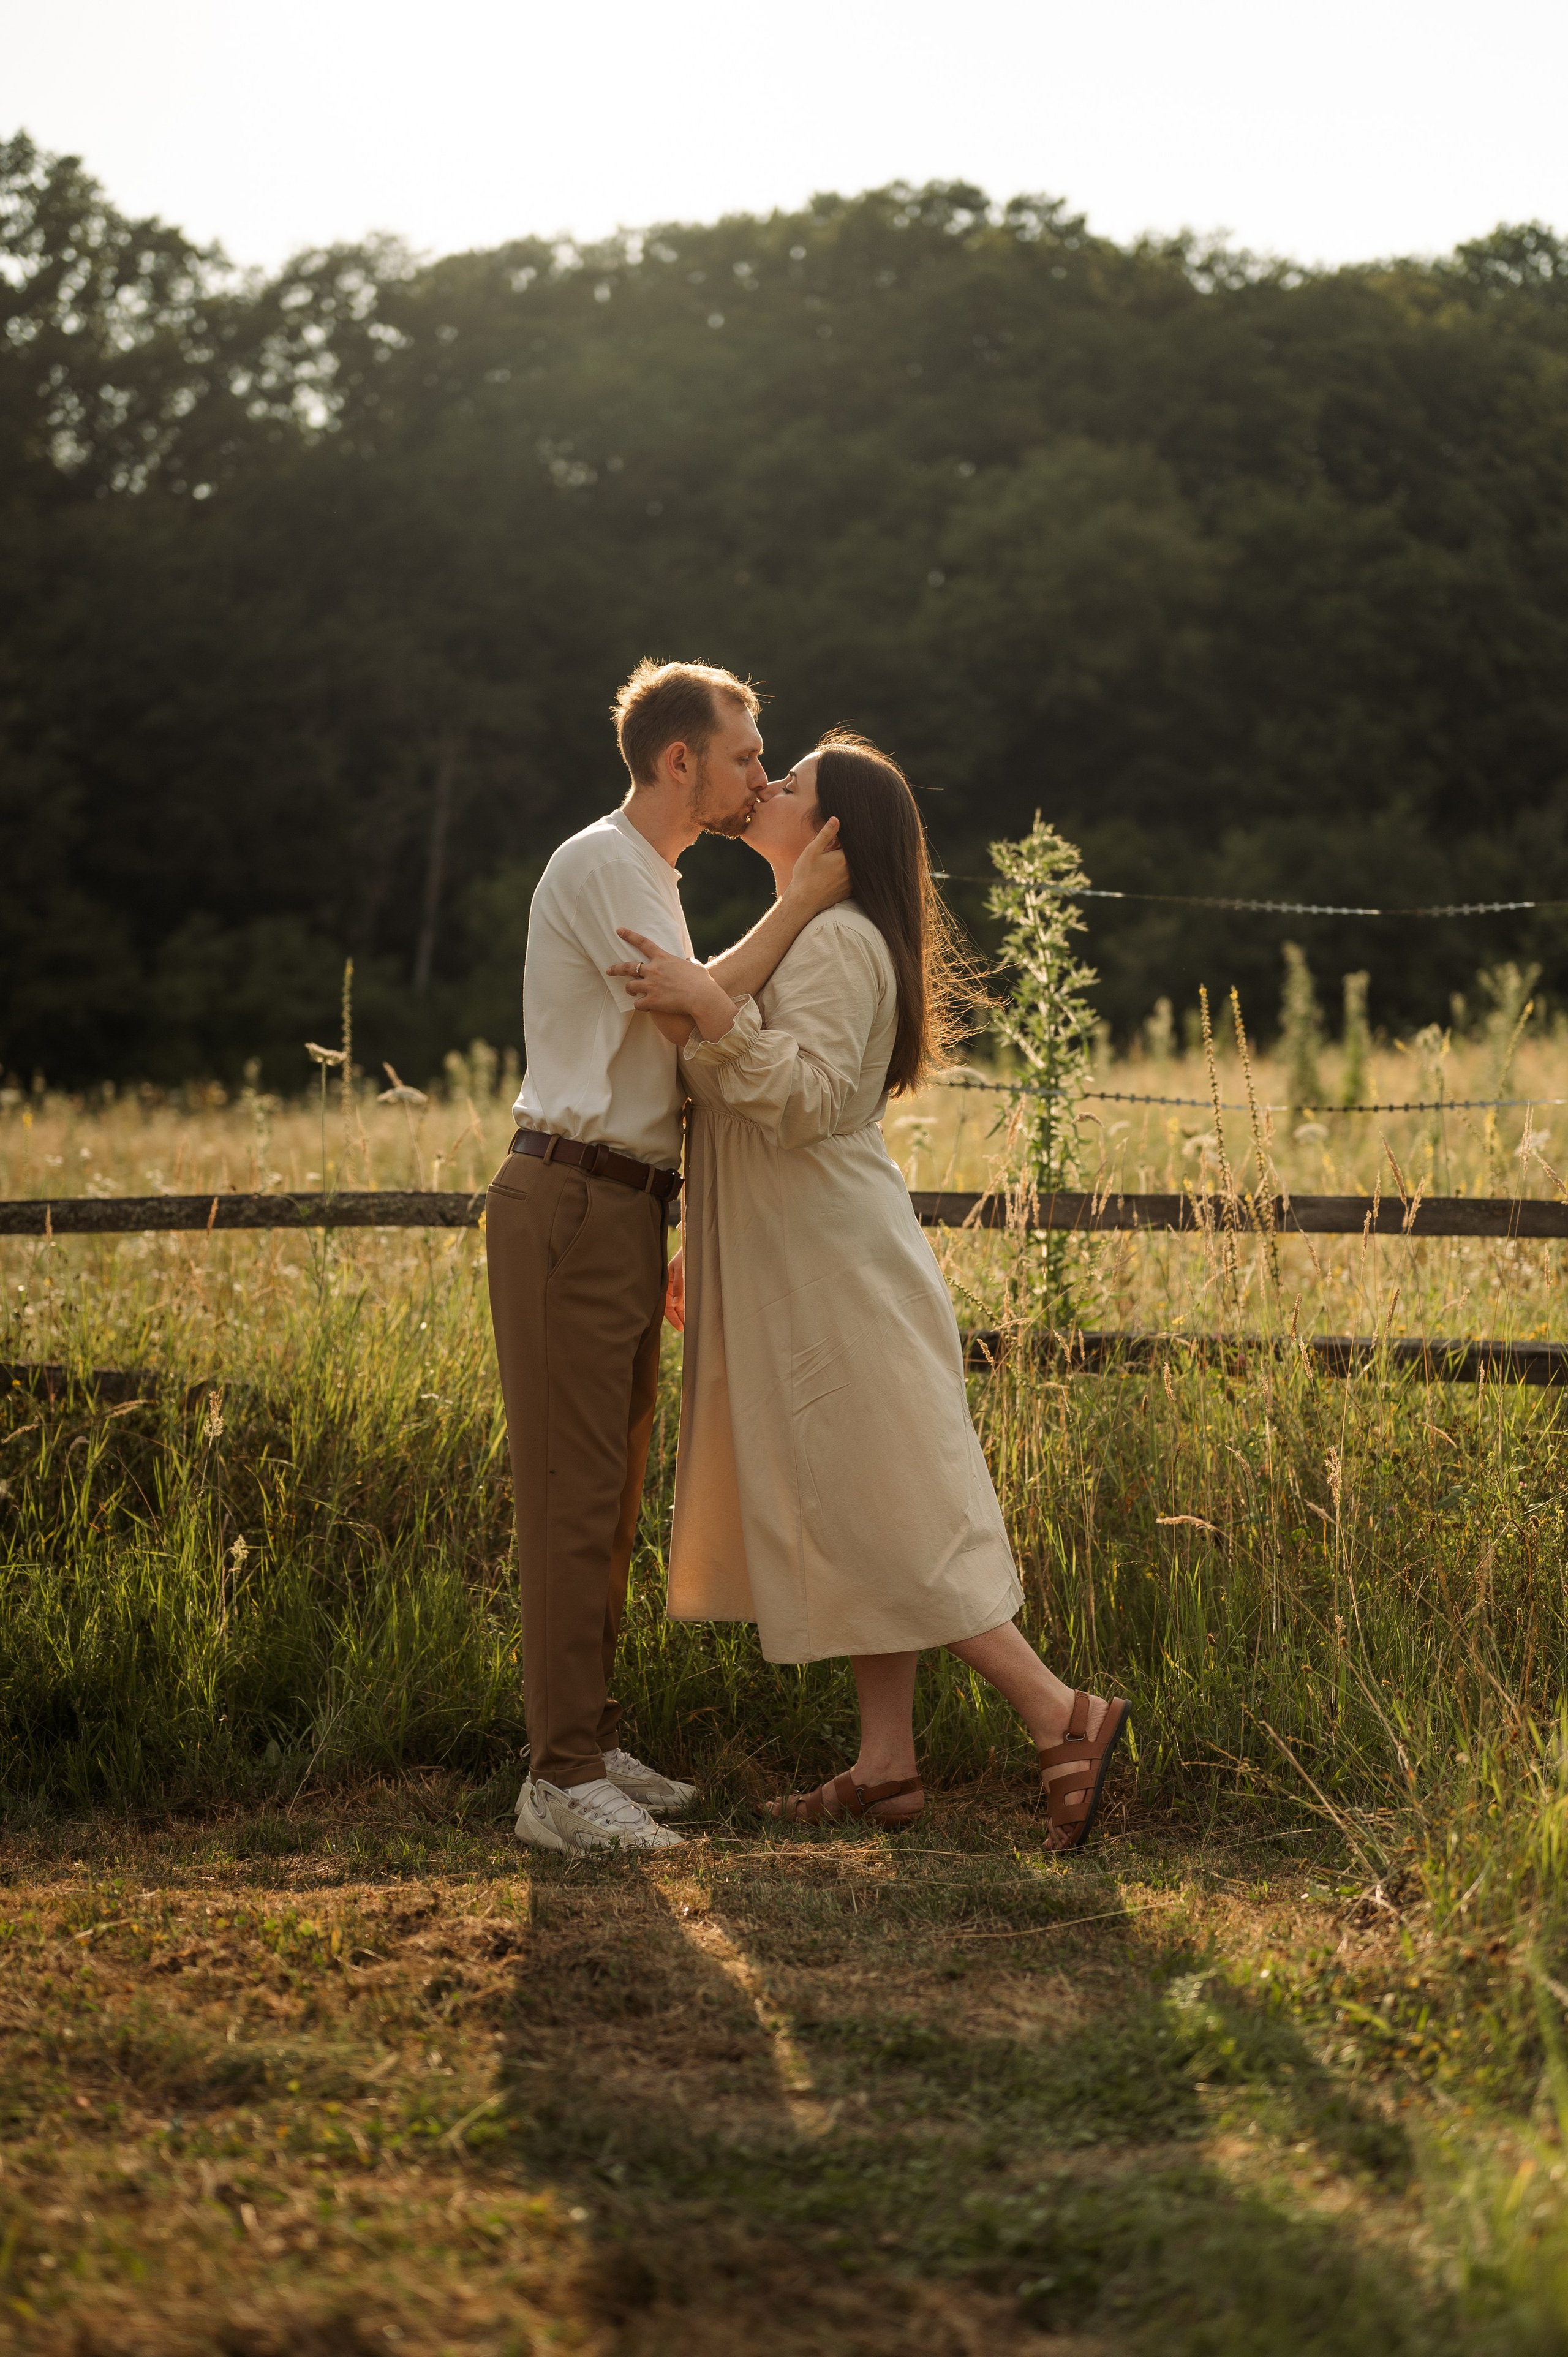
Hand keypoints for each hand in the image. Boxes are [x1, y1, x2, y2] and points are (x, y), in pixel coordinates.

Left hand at [610, 930, 737, 1040]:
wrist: (702, 997)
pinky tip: (646, 1007)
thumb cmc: (702, 982)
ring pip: (630, 986)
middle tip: (609, 970)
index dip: (629, 935)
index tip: (619, 930)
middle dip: (616, 968)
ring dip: (630, 990)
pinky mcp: (652, 1001)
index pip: (643, 943)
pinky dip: (640, 1005)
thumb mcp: (696, 966)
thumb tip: (690, 960)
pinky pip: (638, 1004)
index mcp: (663, 958)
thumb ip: (690, 962)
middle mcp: (653, 970)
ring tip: (633, 992)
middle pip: (628, 967)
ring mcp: (651, 986)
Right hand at [664, 1246, 684, 1331]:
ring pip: (678, 1304)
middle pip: (671, 1307)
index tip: (681, 1326)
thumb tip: (676, 1305)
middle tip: (685, 1328)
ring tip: (690, 1323)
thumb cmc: (687, 1254)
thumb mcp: (683, 1269)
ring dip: (682, 1313)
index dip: (673, 1317)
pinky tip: (691, 1312)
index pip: (666, 1305)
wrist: (695, 1243)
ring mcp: (677, 1285)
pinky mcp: (684, 1284)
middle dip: (677, 1318)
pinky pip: (684, 1299)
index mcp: (665, 1282)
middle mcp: (670, 1286)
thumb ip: (680, 1287)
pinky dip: (686, 1306)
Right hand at [785, 817, 849, 916]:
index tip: (832, 845)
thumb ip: (826, 834)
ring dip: (844, 865)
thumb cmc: (805, 875)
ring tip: (829, 869)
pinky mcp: (850, 892)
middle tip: (829, 855)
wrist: (803, 902)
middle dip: (842, 853)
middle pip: (853, 856)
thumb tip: (836, 819)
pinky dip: (846, 877)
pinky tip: (833, 878)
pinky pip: (853, 880)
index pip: (851, 844)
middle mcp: (852, 871)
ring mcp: (853, 883)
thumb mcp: (813, 851)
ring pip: (854, 868)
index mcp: (845, 859)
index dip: (840, 843)